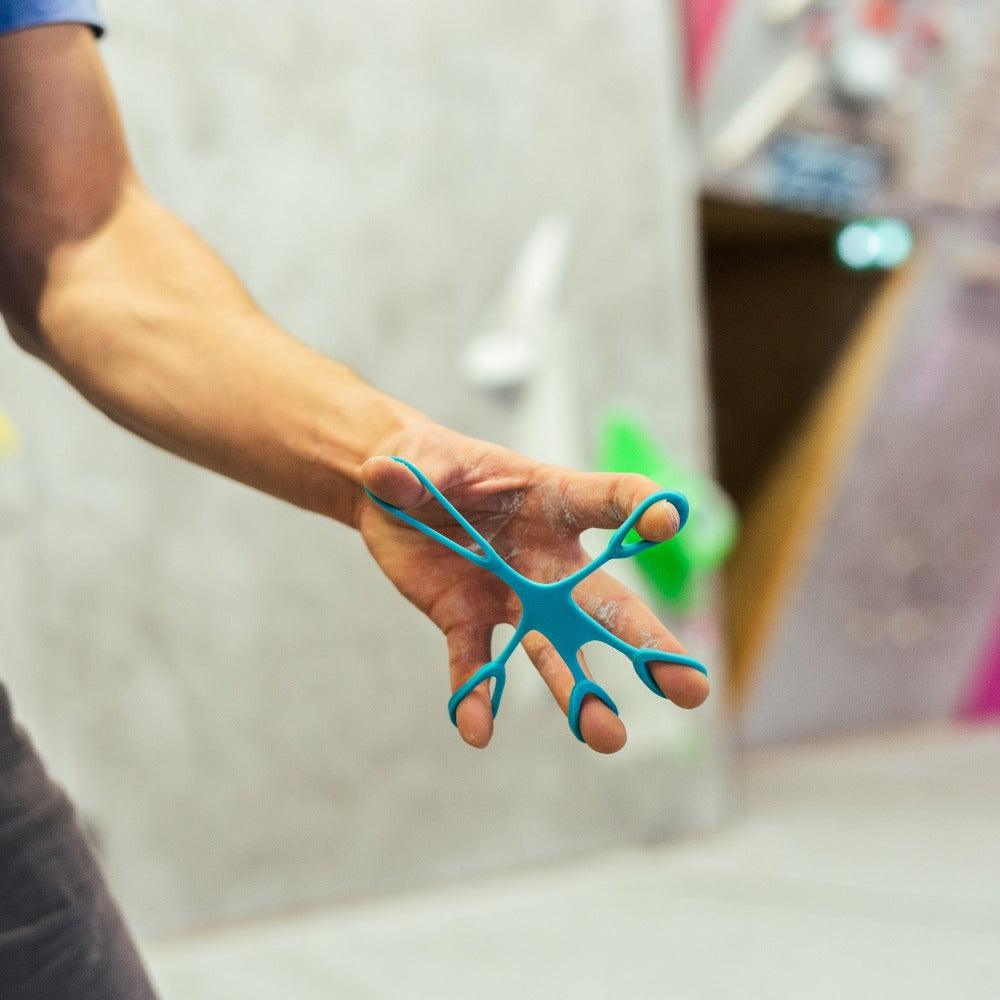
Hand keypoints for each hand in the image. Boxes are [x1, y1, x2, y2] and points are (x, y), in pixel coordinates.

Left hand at [356, 421, 708, 752]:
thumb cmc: (424, 460)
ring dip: (577, 691)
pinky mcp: (467, 620)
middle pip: (603, 601)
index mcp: (549, 499)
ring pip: (553, 648)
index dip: (641, 510)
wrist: (393, 497)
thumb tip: (380, 475)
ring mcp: (510, 594)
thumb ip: (410, 470)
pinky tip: (476, 731)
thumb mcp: (416, 456)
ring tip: (607, 738)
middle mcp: (544, 557)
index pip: (609, 501)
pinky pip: (476, 663)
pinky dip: (475, 695)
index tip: (668, 523)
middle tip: (689, 689)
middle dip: (645, 643)